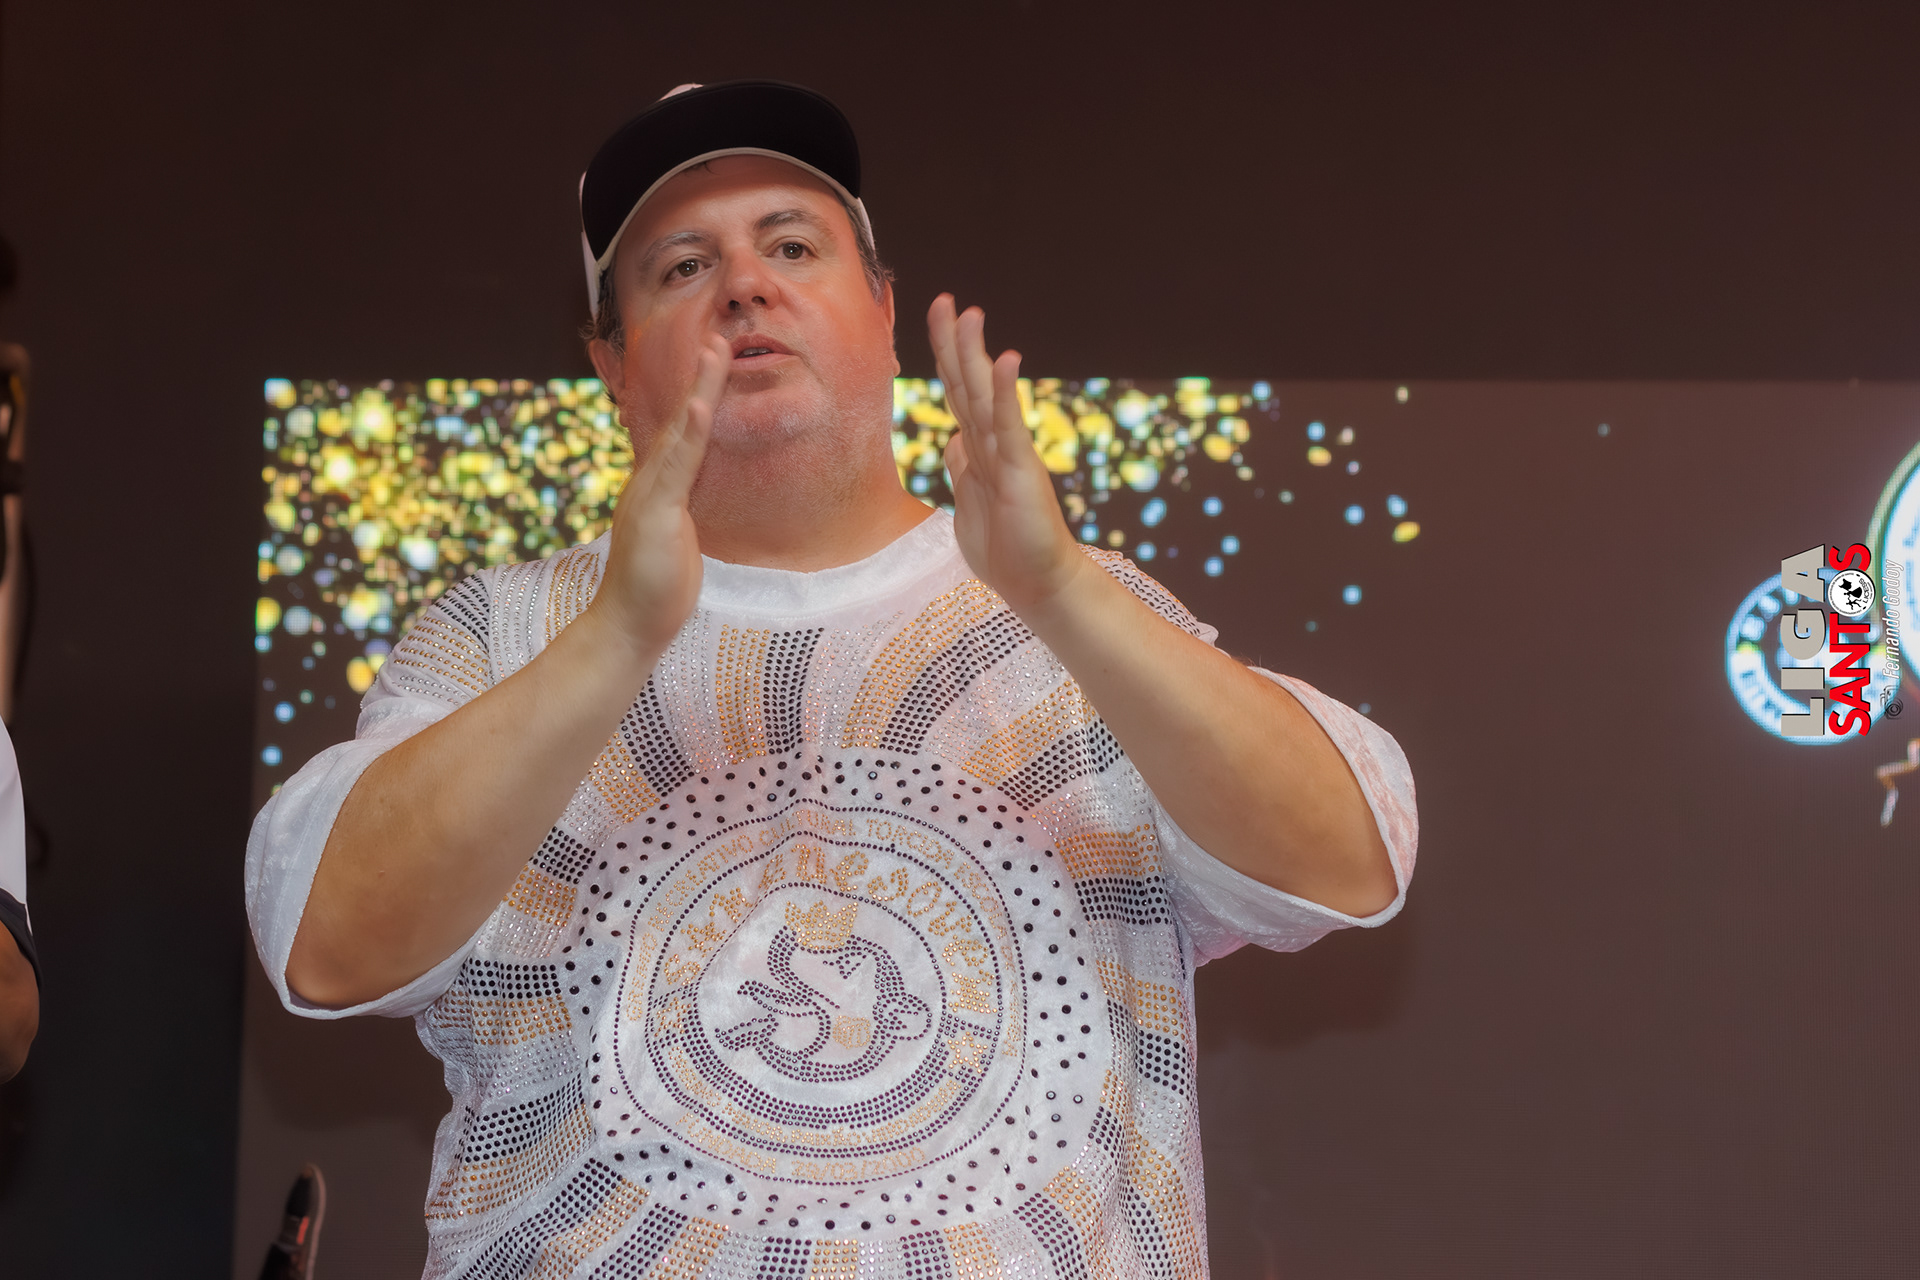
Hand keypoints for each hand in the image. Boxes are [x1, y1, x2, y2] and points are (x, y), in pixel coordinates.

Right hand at [588, 334, 729, 659]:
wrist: (628, 626)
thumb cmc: (656, 588)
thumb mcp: (676, 540)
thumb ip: (683, 514)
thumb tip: (693, 503)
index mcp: (658, 486)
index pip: (680, 432)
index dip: (697, 394)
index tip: (714, 358)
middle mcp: (649, 481)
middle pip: (678, 418)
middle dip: (699, 376)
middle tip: (717, 334)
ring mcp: (650, 495)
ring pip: (680, 432)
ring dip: (699, 388)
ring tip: (715, 349)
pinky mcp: (656, 515)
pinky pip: (677, 467)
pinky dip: (690, 434)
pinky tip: (702, 406)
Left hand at [928, 294, 1083, 613]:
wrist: (1037, 584)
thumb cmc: (1006, 551)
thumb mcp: (969, 504)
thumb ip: (962, 470)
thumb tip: (952, 443)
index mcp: (977, 450)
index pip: (957, 393)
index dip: (945, 357)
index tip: (936, 320)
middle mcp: (991, 444)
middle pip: (967, 383)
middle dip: (954, 341)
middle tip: (944, 299)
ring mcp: (1007, 454)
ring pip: (984, 396)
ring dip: (975, 354)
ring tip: (970, 314)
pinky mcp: (1022, 471)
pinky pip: (1010, 425)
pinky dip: (1007, 392)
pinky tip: (1006, 359)